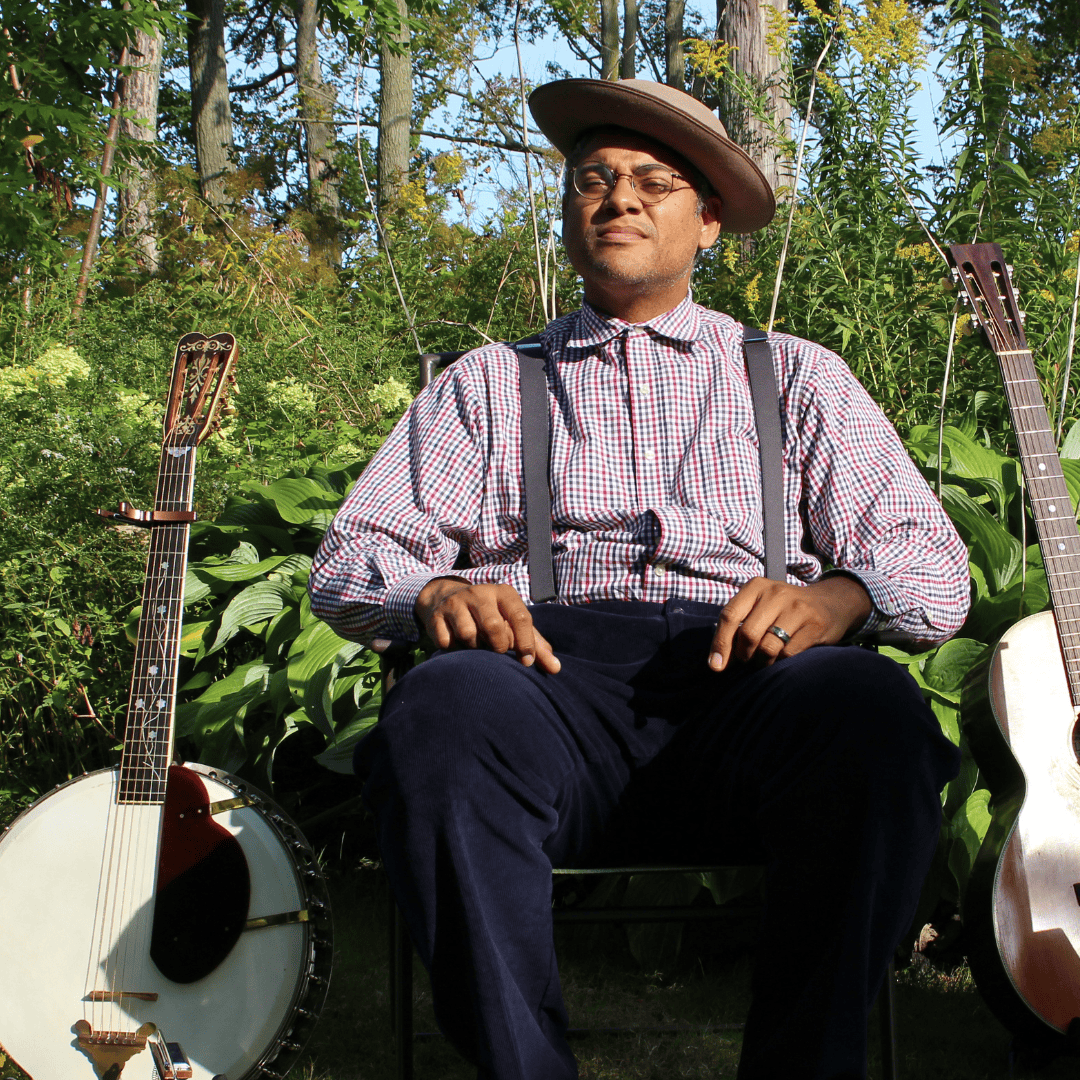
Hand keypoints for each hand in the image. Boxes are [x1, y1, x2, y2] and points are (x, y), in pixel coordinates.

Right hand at [415, 579, 561, 673]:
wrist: (447, 598)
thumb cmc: (491, 616)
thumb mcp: (513, 624)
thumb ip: (535, 645)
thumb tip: (556, 669)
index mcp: (504, 593)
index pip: (521, 617)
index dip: (526, 643)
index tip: (527, 662)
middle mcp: (480, 593)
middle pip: (493, 626)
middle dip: (497, 646)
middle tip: (496, 651)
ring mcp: (455, 602)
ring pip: (468, 634)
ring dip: (473, 647)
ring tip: (475, 644)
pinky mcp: (436, 616)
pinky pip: (446, 641)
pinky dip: (453, 649)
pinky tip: (457, 644)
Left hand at [708, 575, 871, 670]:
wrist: (830, 603)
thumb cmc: (785, 610)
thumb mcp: (760, 607)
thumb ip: (739, 626)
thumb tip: (717, 661)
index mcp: (756, 587)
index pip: (729, 616)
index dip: (720, 643)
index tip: (715, 666)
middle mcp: (776, 593)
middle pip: (748, 634)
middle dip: (744, 654)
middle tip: (748, 659)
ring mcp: (797, 608)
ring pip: (768, 647)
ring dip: (763, 661)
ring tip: (766, 659)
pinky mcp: (815, 624)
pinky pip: (788, 653)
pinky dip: (781, 661)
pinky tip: (783, 656)